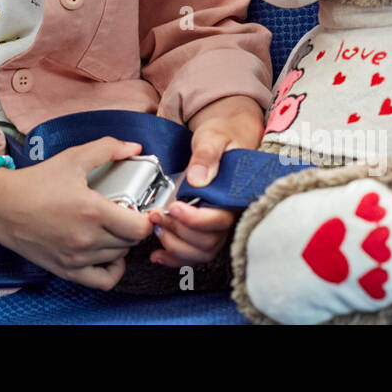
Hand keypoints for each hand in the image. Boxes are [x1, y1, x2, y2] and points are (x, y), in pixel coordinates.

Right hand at [0, 136, 153, 290]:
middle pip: (131, 241)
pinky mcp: (67, 270)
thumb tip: (134, 148)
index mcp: (92, 211)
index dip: (148, 217)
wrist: (1, 205)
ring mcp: (77, 258)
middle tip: (127, 212)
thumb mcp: (73, 158)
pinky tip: (109, 253)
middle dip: (134, 226)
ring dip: (123, 243)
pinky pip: (103, 280)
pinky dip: (113, 270)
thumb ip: (107, 149)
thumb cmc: (36, 182)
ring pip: (119, 257)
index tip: (144, 208)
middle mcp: (87, 239)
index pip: (140, 227)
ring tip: (115, 227)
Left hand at [150, 95, 265, 267]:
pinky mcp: (204, 228)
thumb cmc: (223, 134)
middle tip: (157, 216)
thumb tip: (198, 178)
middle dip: (179, 233)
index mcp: (235, 195)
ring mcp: (217, 224)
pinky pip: (194, 252)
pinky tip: (157, 255)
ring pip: (201, 252)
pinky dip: (175, 257)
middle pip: (208, 241)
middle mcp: (229, 214)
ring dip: (175, 247)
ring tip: (156, 230)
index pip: (220, 220)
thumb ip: (207, 155)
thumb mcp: (213, 137)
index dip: (196, 220)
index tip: (176, 207)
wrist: (225, 134)